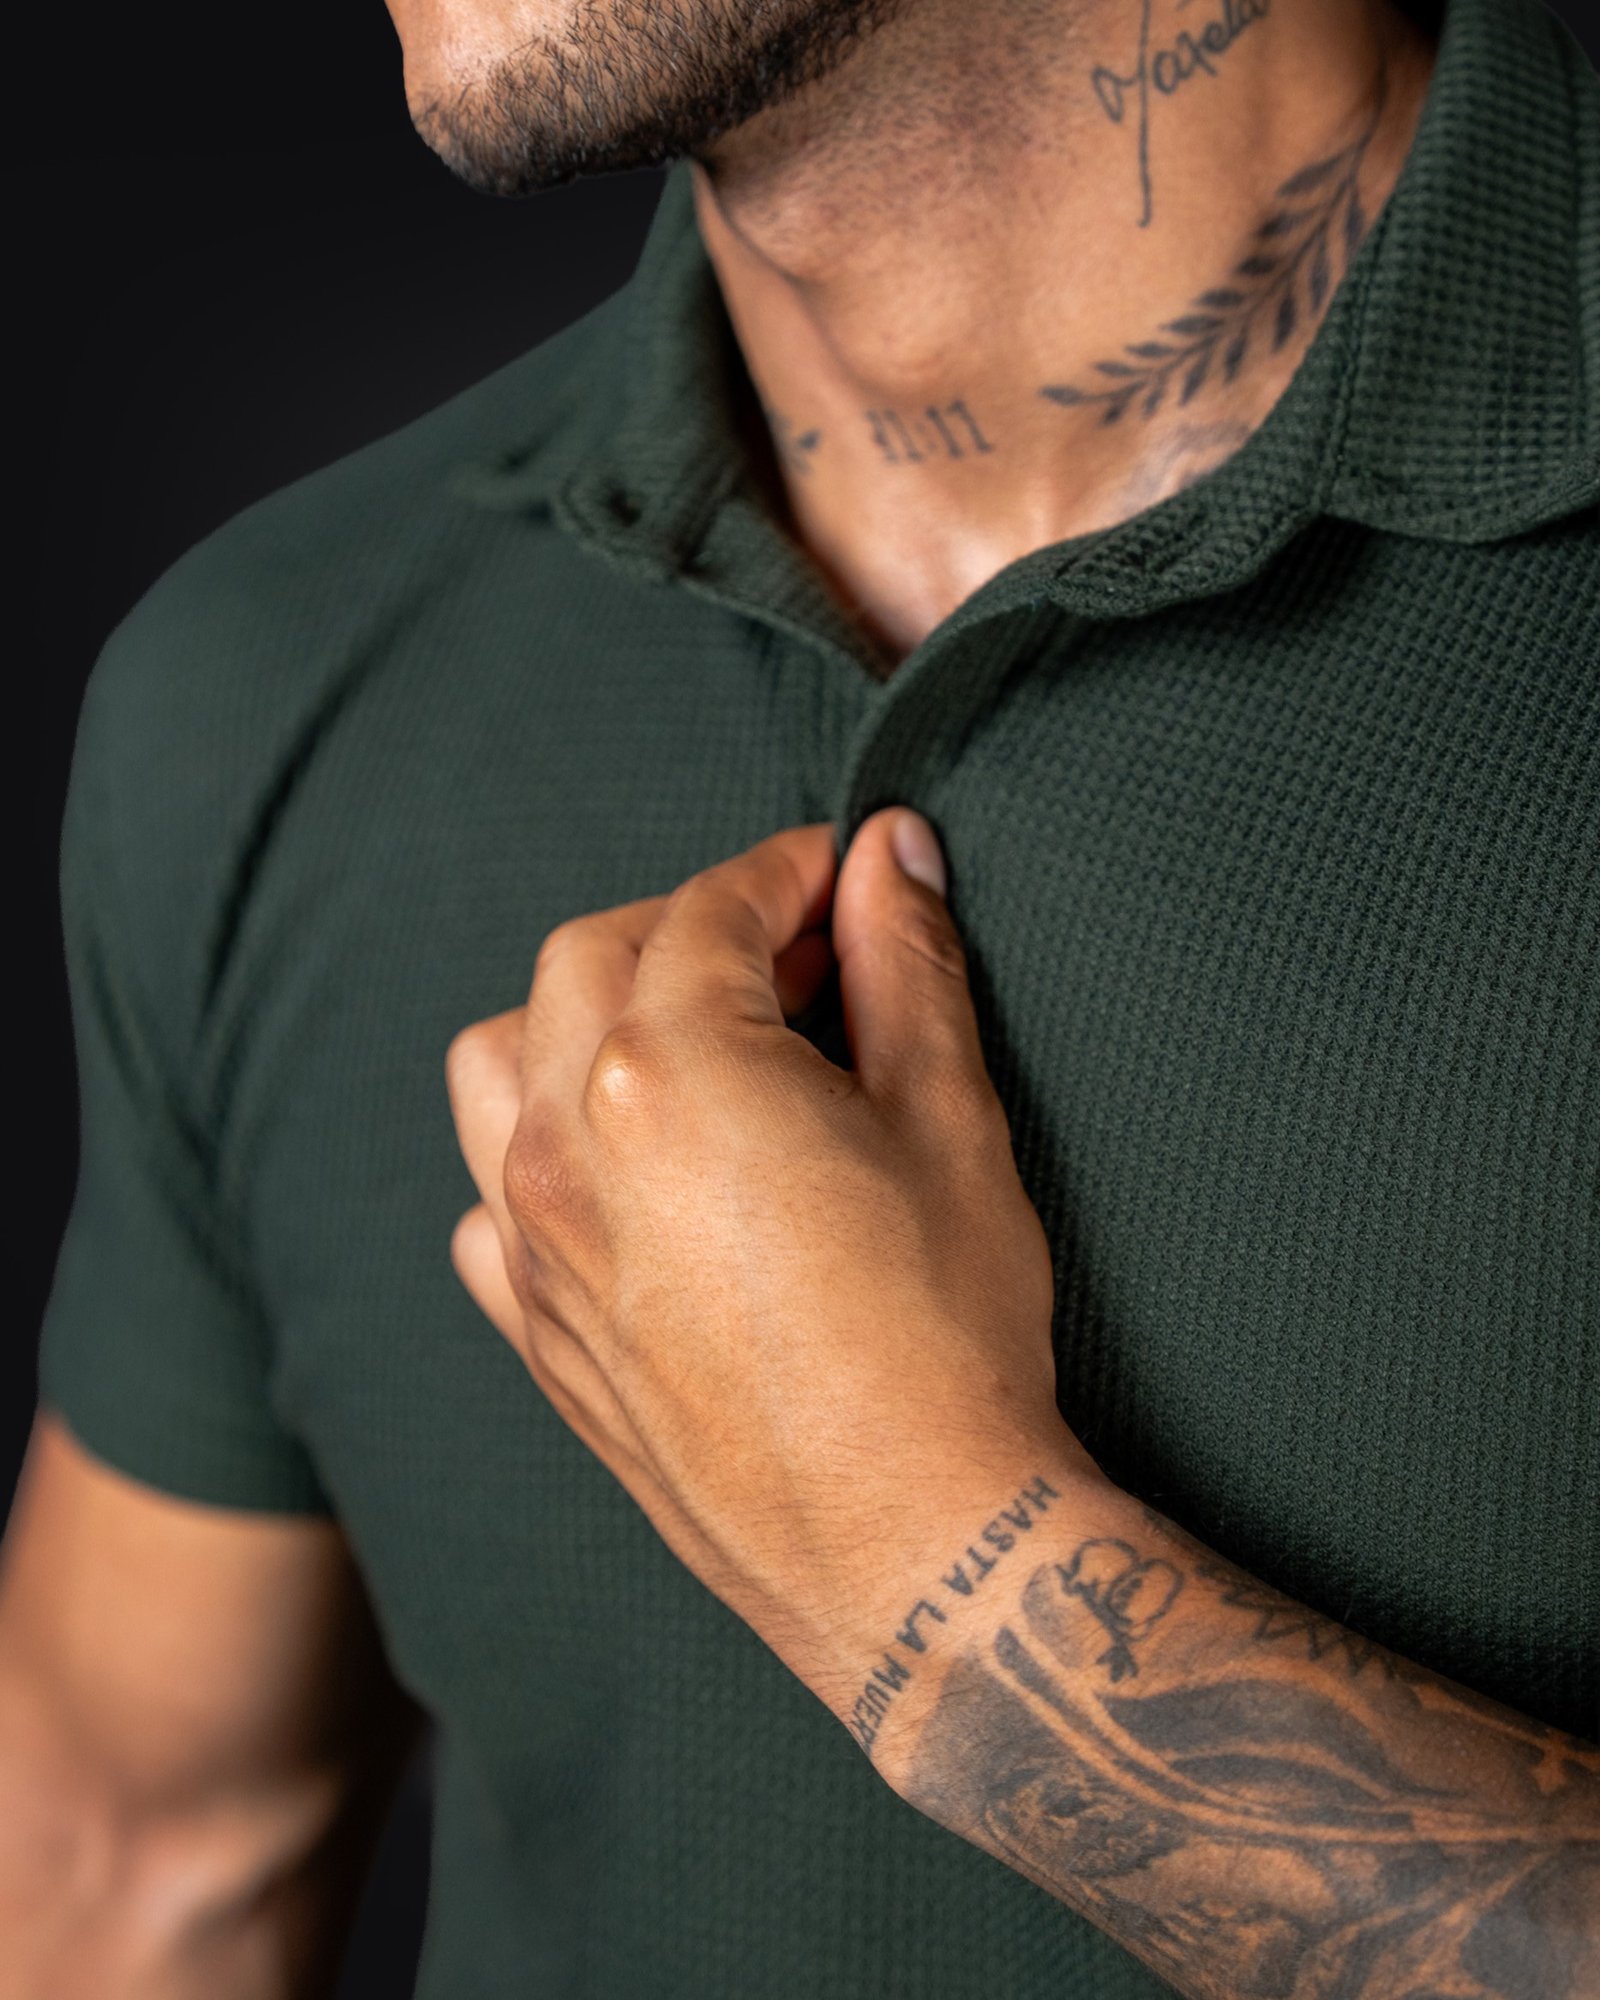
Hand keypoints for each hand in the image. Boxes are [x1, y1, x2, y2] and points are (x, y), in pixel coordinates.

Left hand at [444, 809, 1100, 1722]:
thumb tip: (895, 854)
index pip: (709, 909)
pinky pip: (488, 1201)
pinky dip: (538, 1151)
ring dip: (582, 1016)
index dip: (783, 871)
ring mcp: (536, 1242)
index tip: (839, 872)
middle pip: (589, 958)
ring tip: (687, 1041)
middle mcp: (569, 1141)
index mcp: (670, 1067)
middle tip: (794, 953)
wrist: (906, 1547)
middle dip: (688, 924)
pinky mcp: (537, 1331)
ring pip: (500, 1062)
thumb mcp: (948, 1121)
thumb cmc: (943, 1336)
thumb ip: (906, 965)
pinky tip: (625, 1172)